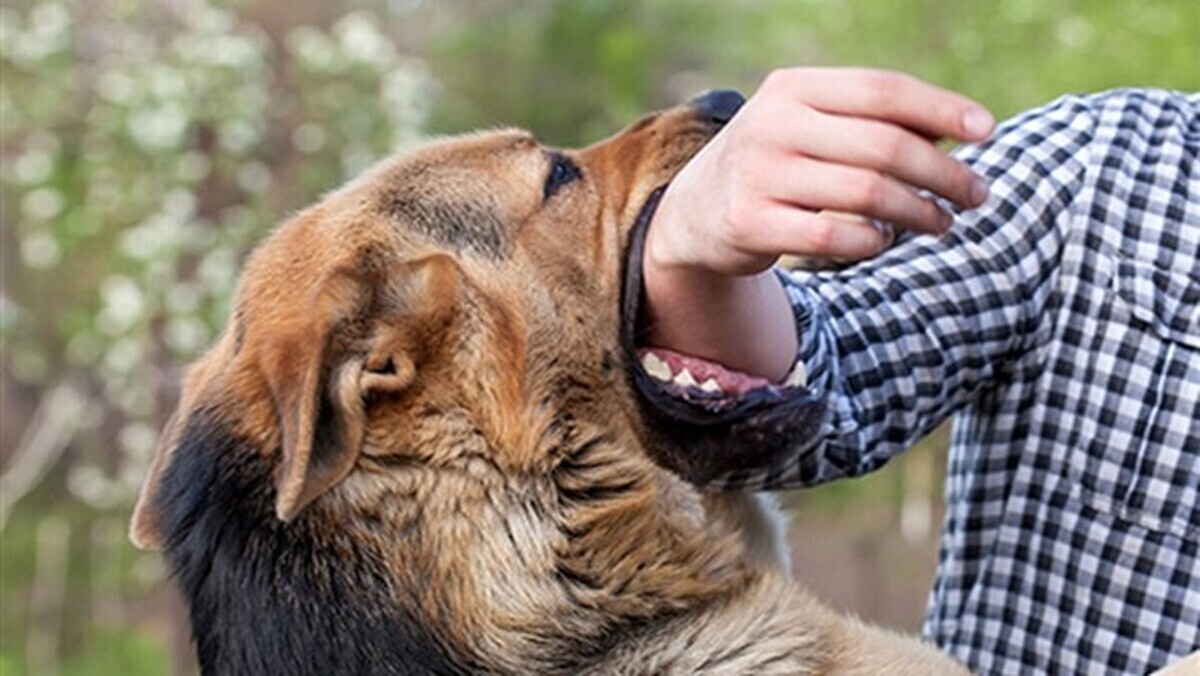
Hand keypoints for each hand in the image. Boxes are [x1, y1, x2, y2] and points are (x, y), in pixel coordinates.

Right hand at [642, 68, 995, 379]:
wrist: (694, 213)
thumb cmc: (776, 163)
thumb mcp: (810, 127)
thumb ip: (871, 122)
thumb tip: (961, 130)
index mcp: (793, 88)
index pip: (882, 90)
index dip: (942, 109)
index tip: (987, 132)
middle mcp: (772, 125)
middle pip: (884, 146)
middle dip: (943, 173)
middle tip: (977, 195)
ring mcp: (759, 175)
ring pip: (866, 193)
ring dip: (919, 212)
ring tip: (943, 222)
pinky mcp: (750, 224)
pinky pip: (834, 236)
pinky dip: (872, 241)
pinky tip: (884, 241)